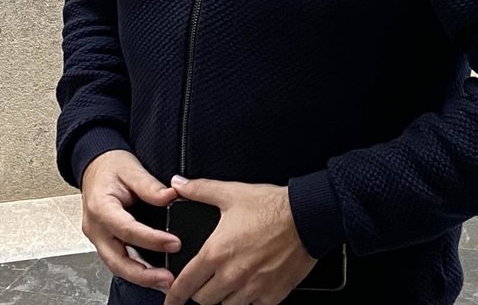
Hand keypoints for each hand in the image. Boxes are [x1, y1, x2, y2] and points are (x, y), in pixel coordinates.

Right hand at [80, 149, 181, 291]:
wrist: (95, 166)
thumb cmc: (110, 166)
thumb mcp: (131, 169)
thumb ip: (150, 186)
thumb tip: (171, 196)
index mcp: (100, 207)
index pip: (127, 229)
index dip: (152, 239)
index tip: (174, 243)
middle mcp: (95, 227)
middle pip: (117, 260)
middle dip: (143, 274)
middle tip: (168, 278)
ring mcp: (98, 237)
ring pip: (117, 265)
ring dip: (140, 277)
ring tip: (164, 282)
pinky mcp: (105, 242)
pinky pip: (118, 261)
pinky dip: (136, 270)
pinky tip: (153, 275)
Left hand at [163, 175, 318, 304]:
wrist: (308, 217)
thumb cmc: (272, 207)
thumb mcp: (231, 194)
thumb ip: (200, 190)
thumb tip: (178, 185)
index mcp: (217, 253)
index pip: (186, 284)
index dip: (173, 296)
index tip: (169, 301)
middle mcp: (233, 276)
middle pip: (204, 300)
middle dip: (200, 291)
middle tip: (206, 280)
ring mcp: (254, 289)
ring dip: (225, 296)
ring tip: (230, 280)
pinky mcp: (273, 295)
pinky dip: (249, 299)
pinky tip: (252, 283)